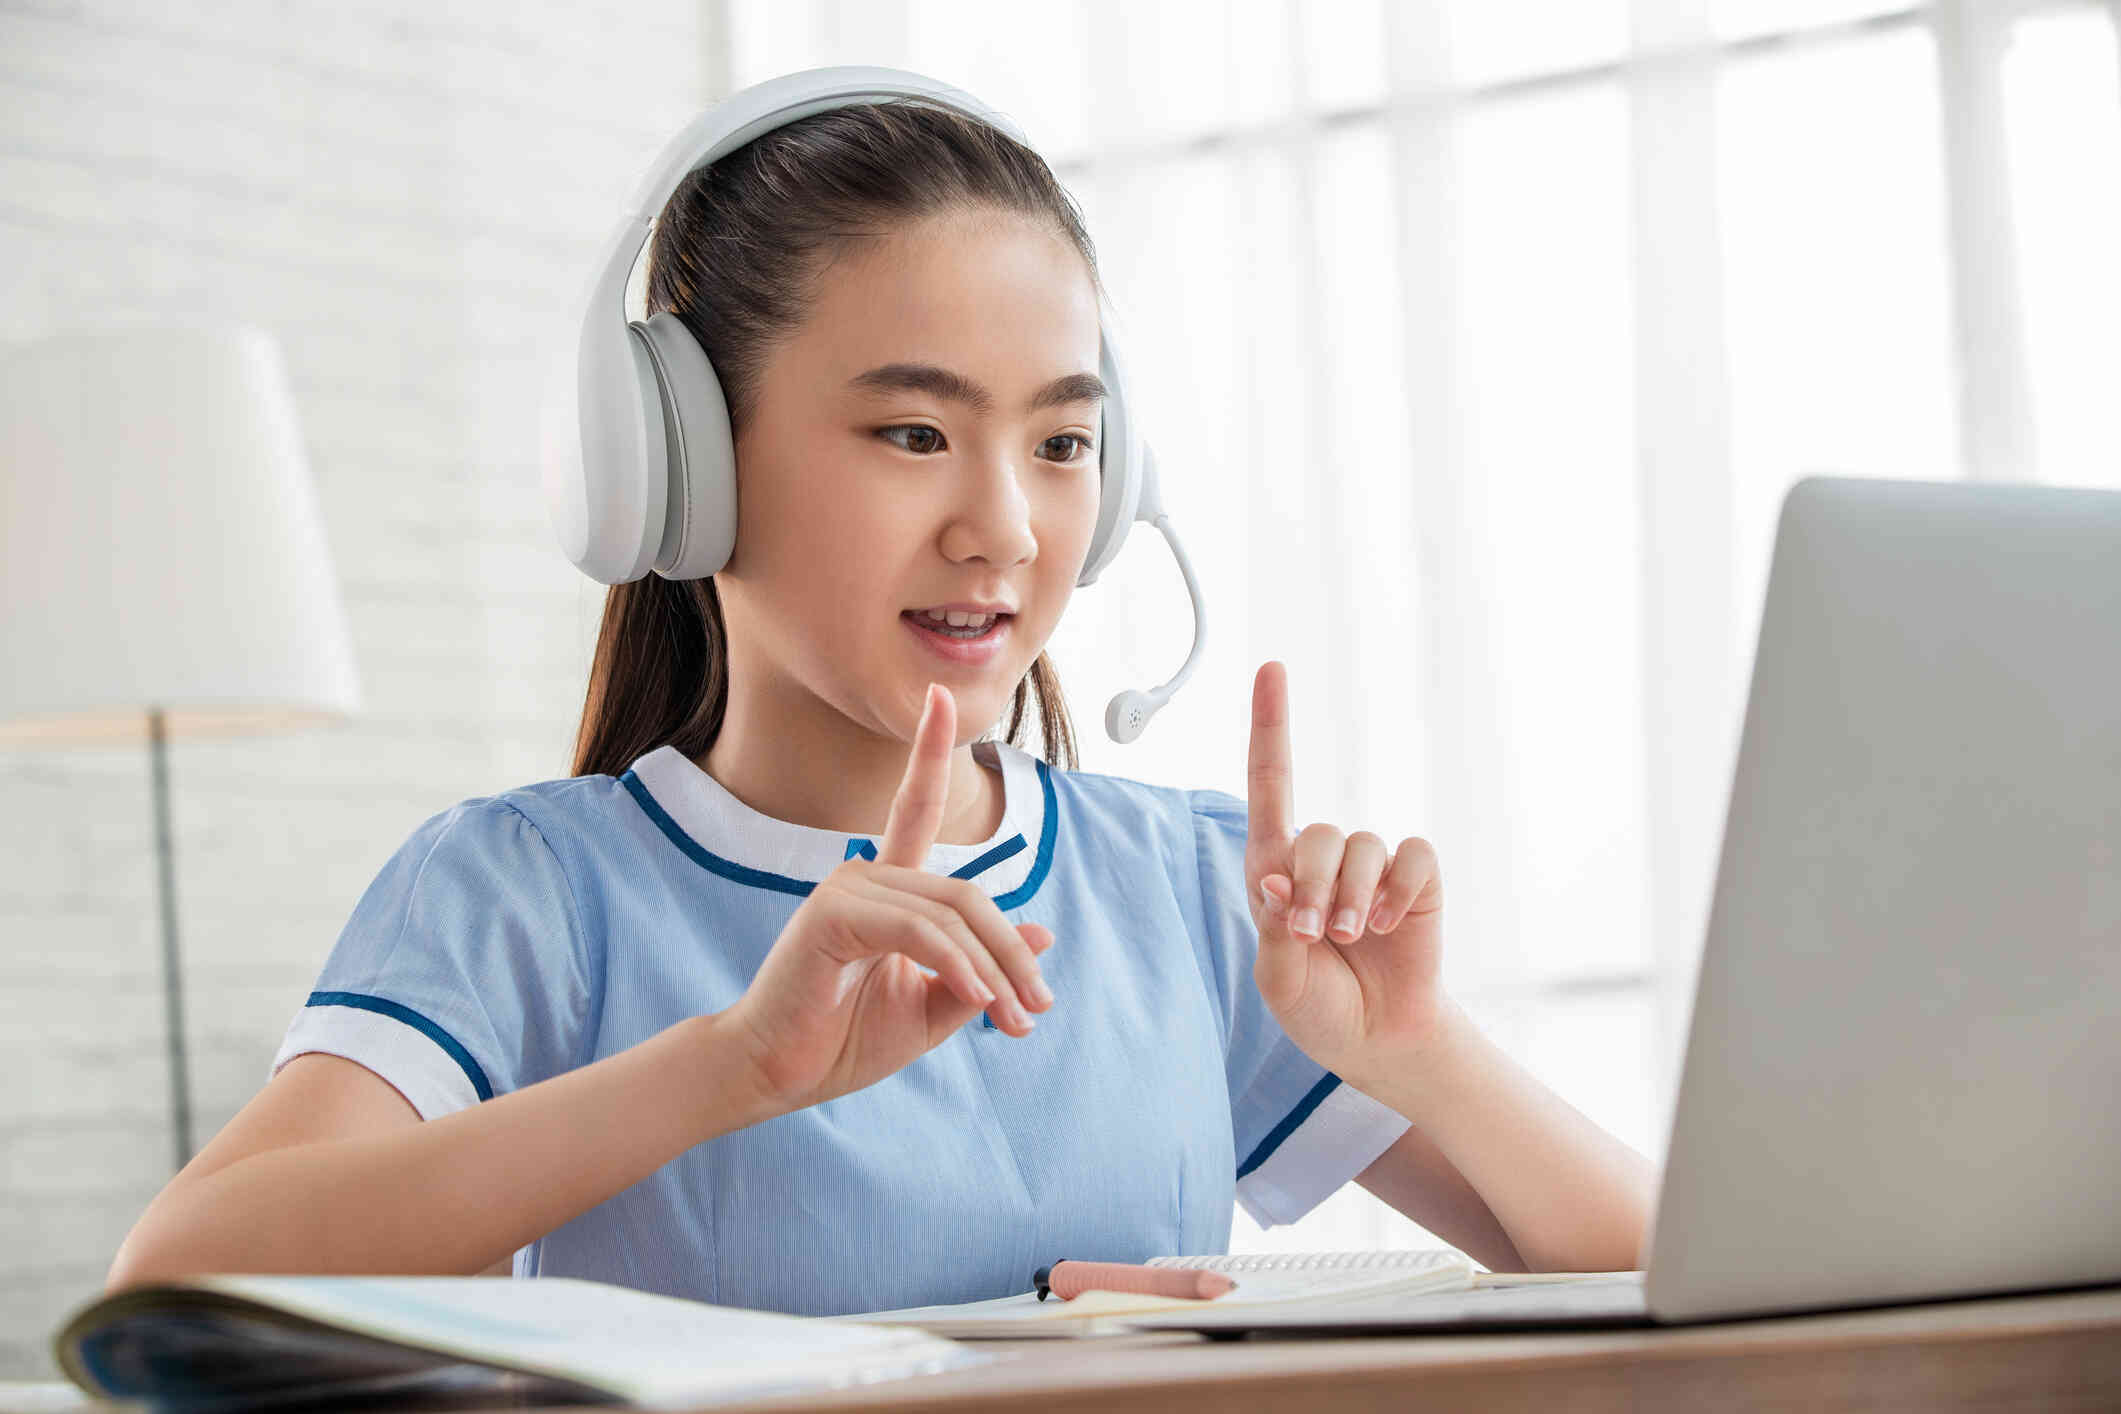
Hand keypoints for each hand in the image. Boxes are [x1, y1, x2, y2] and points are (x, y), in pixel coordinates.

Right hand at [724, 682, 1054, 1113]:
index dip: (928, 748)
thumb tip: (1041, 932)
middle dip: (1012, 953)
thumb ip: (978, 972)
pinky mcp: (832, 913)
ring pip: (950, 915)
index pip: (913, 806)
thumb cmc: (844, 1040)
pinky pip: (919, 930)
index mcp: (887, 889)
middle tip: (1037, 1008)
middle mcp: (865, 874)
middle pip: (968, 895)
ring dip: (993, 970)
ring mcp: (845, 888)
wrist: (775, 1075)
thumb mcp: (929, 1009)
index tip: (942, 694)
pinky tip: (977, 998)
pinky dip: (957, 965)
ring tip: (1013, 1019)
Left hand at [1245, 660, 1445, 1086]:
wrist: (1377, 1040)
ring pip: (1360, 846)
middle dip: (1312, 887)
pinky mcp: (1416, 880)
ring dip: (1353, 898)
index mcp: (1275, 869)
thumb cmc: (1318, 1008)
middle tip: (1314, 936)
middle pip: (1314, 832)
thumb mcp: (1278, 980)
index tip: (1272, 667)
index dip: (1271, 724)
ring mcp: (1372, 865)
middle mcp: (1321, 857)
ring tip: (1354, 939)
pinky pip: (1411, 856)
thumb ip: (1273, 929)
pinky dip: (1398, 890)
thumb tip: (1276, 878)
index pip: (1270, 783)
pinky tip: (1391, 925)